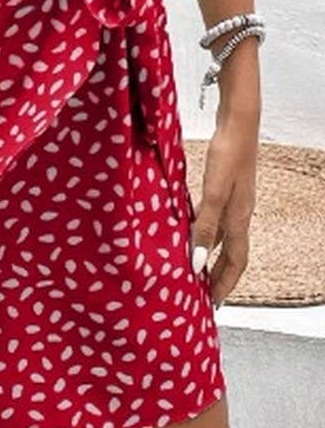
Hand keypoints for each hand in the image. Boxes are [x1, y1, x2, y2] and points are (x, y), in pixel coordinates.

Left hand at [190, 109, 257, 308]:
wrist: (239, 121)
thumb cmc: (228, 153)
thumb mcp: (214, 192)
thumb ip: (204, 227)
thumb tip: (196, 263)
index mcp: (239, 219)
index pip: (235, 263)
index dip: (225, 285)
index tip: (213, 306)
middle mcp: (239, 213)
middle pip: (230, 254)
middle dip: (218, 276)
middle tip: (202, 294)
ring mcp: (234, 200)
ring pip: (222, 237)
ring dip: (210, 254)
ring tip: (193, 268)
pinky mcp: (226, 186)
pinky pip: (215, 219)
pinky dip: (204, 231)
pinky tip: (189, 228)